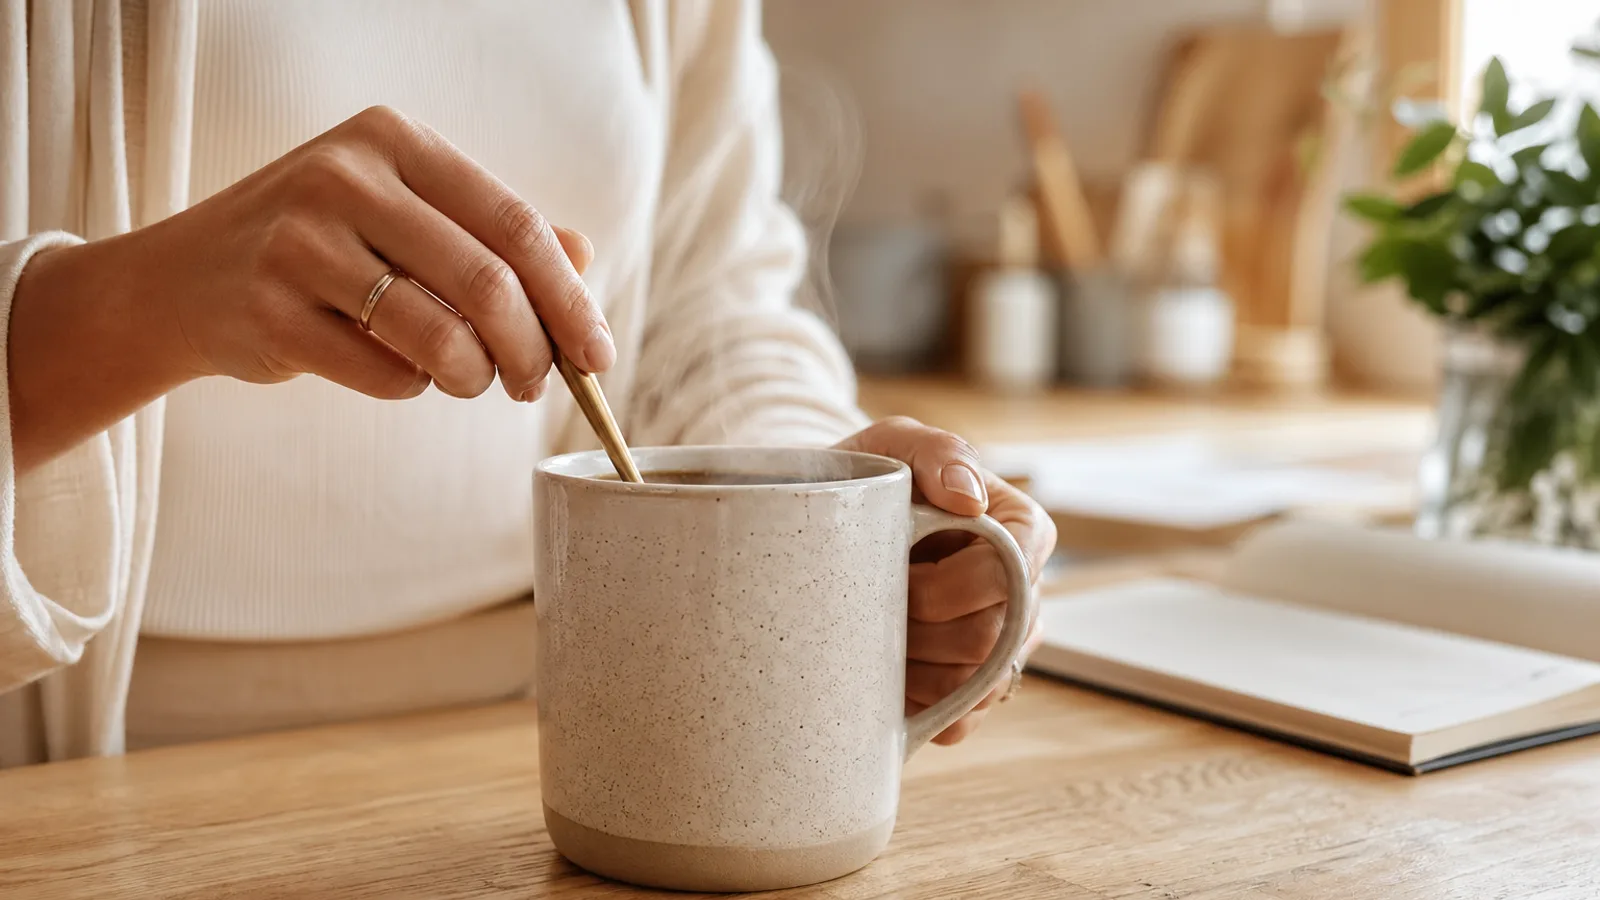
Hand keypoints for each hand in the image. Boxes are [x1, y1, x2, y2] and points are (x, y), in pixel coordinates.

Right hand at [135, 104, 607, 401]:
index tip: (598, 353)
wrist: (180, 281)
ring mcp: (300, 243)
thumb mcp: (404, 212)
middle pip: (488, 285)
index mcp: (394, 141)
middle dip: (533, 352)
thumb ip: (491, 232)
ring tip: (469, 381)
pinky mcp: (270, 312)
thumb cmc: (319, 247)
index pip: (515, 224)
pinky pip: (386, 375)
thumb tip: (583, 259)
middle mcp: (345, 178)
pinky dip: (411, 387)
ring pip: (442, 338)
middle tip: (538, 385)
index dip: (569, 298)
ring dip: (475, 378)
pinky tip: (395, 369)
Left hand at [835, 417, 1054, 744]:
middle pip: (990, 639)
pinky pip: (959, 721)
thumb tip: (968, 498)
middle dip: (919, 628)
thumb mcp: (894, 445)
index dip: (952, 587)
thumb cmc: (871, 480)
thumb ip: (936, 453)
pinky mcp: (970, 688)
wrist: (833, 527)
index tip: (901, 574)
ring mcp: (1002, 645)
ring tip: (874, 634)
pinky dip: (915, 706)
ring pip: (974, 686)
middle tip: (872, 605)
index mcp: (1021, 530)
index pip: (1013, 575)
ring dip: (913, 668)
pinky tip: (885, 674)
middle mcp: (1024, 592)